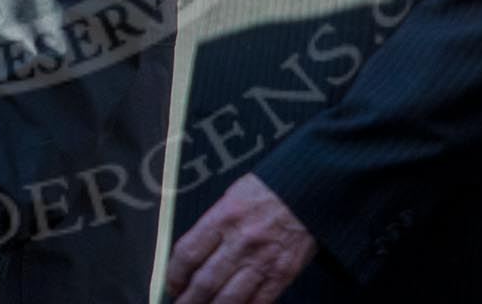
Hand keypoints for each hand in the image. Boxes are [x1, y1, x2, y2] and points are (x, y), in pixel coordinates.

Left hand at [166, 174, 316, 303]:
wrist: (310, 189)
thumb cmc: (269, 191)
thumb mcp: (232, 197)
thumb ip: (212, 227)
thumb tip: (190, 258)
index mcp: (224, 216)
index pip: (187, 253)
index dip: (173, 274)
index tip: (172, 284)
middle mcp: (240, 240)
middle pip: (204, 281)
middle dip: (188, 301)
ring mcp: (262, 260)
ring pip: (229, 298)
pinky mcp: (282, 274)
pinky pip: (258, 302)